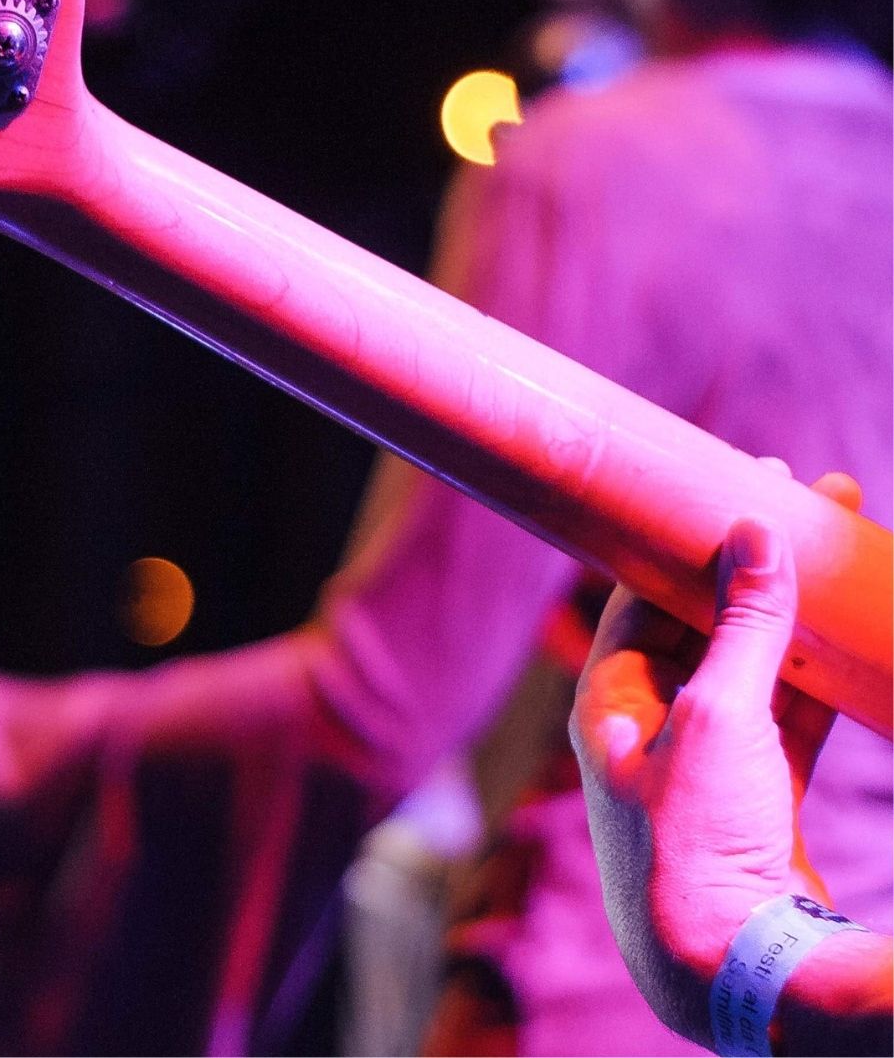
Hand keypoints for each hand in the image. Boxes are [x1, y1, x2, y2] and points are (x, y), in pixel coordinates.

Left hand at [568, 468, 860, 1045]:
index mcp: (607, 698)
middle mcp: (647, 723)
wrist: (733, 968)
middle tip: (801, 501)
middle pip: (702, 620)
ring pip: (751, 663)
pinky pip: (788, 713)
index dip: (687, 538)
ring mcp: (704, 759)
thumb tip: (754, 534)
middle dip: (751, 564)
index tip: (736, 487)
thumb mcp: (716, 715)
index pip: (642, 590)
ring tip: (835, 544)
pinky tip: (846, 630)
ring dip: (791, 610)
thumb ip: (739, 626)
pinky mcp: (757, 794)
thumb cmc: (696, 838)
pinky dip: (816, 672)